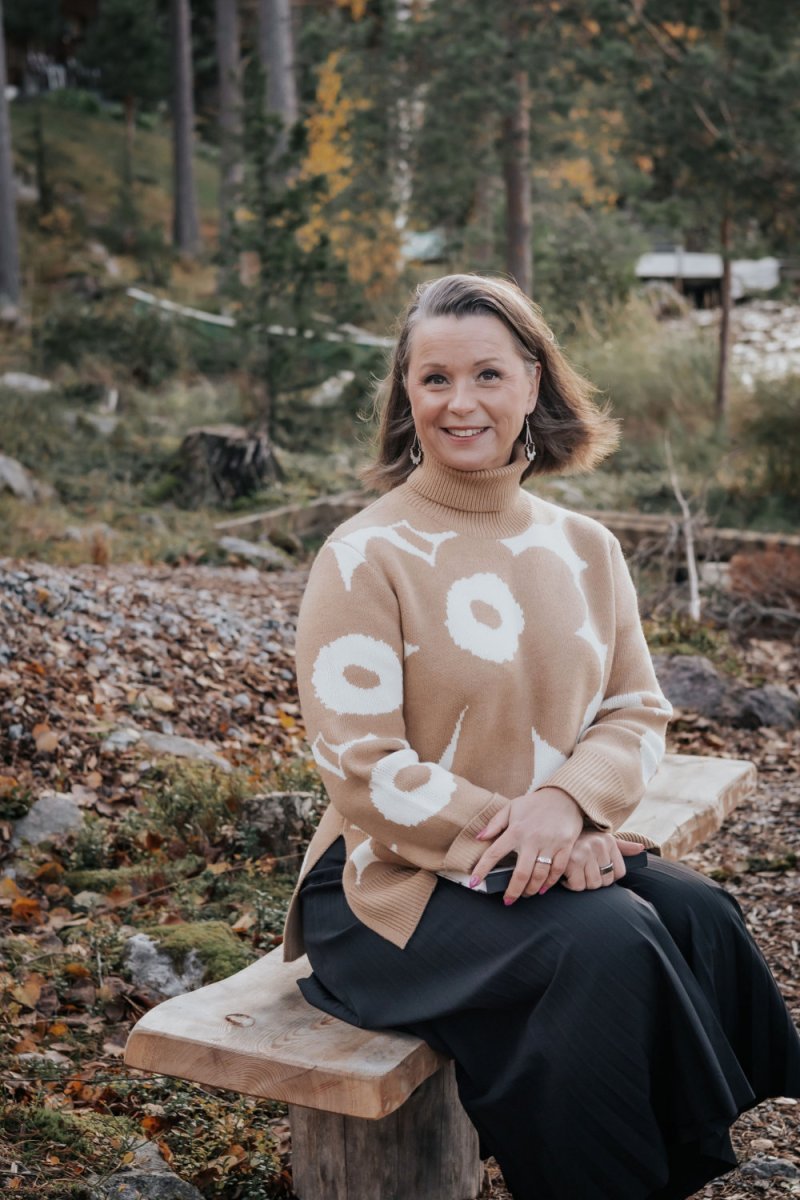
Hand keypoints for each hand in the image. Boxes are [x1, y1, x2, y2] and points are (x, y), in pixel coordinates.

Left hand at [470, 786, 583, 903]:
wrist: (565, 795)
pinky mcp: (566, 847)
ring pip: (540, 875)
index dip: (482, 870)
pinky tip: (543, 888)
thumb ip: (495, 823)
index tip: (474, 883)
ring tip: (525, 894)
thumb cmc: (535, 803)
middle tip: (508, 900)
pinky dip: (549, 883)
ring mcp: (550, 844)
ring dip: (531, 889)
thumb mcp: (512, 807)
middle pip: (521, 873)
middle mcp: (532, 839)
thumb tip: (479, 837)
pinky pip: (557, 870)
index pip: (494, 853)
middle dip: (513, 891)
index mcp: (516, 830)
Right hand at [559, 833, 644, 891]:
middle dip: (594, 881)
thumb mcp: (602, 841)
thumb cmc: (580, 841)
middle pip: (606, 882)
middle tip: (583, 870)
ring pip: (592, 885)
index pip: (619, 873)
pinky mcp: (572, 860)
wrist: (553, 835)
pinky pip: (577, 886)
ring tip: (575, 871)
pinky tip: (566, 874)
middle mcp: (599, 845)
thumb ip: (622, 847)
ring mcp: (586, 852)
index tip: (595, 867)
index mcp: (609, 841)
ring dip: (582, 883)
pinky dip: (570, 884)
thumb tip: (642, 849)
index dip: (607, 876)